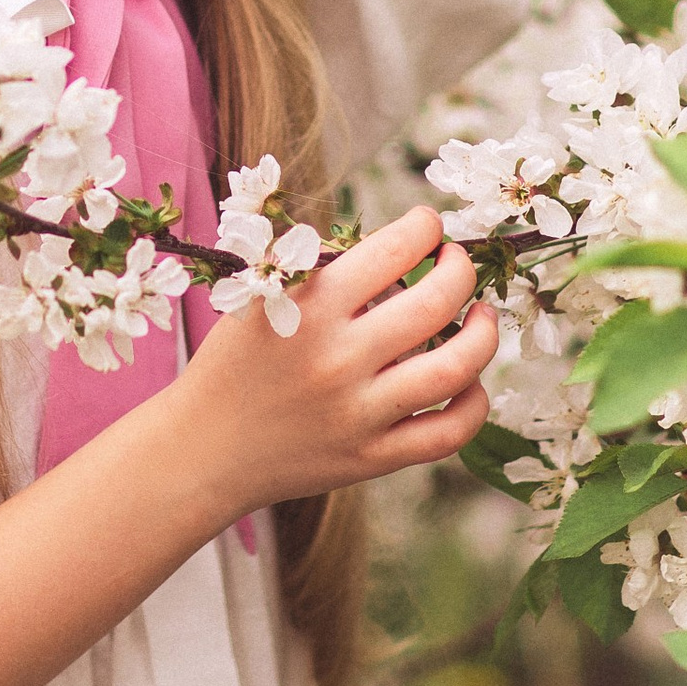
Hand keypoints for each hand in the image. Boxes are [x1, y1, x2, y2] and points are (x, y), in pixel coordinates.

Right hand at [178, 204, 496, 518]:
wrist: (202, 450)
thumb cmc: (235, 364)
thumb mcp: (260, 299)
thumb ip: (324, 270)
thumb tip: (403, 246)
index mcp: (308, 307)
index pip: (394, 249)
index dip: (425, 226)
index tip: (428, 227)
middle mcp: (338, 358)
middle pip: (437, 301)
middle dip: (461, 268)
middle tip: (456, 263)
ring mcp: (358, 413)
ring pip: (456, 368)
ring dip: (484, 333)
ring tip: (480, 315)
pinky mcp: (370, 459)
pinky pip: (447, 434)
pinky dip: (474, 405)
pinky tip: (470, 383)